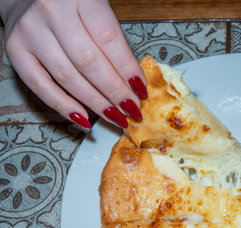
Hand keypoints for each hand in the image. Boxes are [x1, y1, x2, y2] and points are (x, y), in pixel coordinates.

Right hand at [0, 0, 146, 128]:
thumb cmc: (70, 5)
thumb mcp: (96, 9)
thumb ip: (112, 40)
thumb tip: (134, 82)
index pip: (109, 39)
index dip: (128, 69)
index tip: (141, 91)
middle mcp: (52, 12)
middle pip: (89, 62)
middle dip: (115, 92)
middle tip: (132, 110)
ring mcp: (31, 31)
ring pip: (68, 77)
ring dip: (96, 103)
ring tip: (115, 116)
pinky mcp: (15, 49)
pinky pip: (40, 86)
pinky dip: (64, 106)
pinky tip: (84, 119)